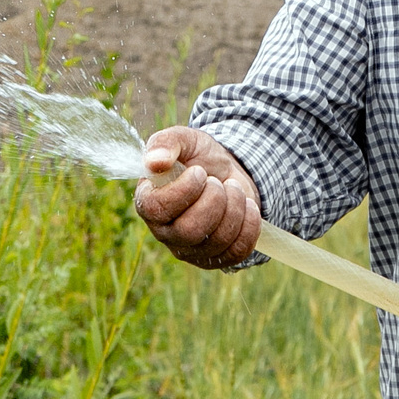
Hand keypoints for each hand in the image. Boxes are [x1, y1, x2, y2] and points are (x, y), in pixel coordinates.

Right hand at [132, 127, 262, 269]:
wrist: (227, 173)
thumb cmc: (199, 157)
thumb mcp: (184, 140)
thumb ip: (166, 143)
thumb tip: (155, 162)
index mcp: (149, 202)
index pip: (155, 209)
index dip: (183, 190)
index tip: (199, 172)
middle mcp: (165, 232)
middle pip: (189, 230)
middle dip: (214, 201)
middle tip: (218, 182)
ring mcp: (190, 249)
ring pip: (216, 241)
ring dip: (234, 208)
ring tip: (234, 188)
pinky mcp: (215, 258)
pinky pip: (236, 253)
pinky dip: (249, 226)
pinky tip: (247, 207)